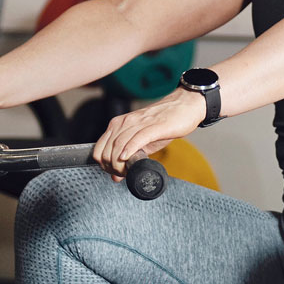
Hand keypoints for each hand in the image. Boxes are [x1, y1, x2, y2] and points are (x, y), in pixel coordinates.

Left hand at [91, 91, 207, 180]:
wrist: (184, 106)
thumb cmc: (164, 124)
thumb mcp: (143, 143)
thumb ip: (128, 158)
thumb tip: (115, 177)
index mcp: (118, 125)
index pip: (99, 149)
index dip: (103, 165)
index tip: (113, 173)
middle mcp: (124, 122)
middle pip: (107, 150)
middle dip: (111, 167)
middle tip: (122, 175)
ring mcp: (138, 123)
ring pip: (119, 145)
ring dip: (120, 163)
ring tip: (127, 172)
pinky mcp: (154, 126)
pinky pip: (137, 138)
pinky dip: (130, 149)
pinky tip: (128, 158)